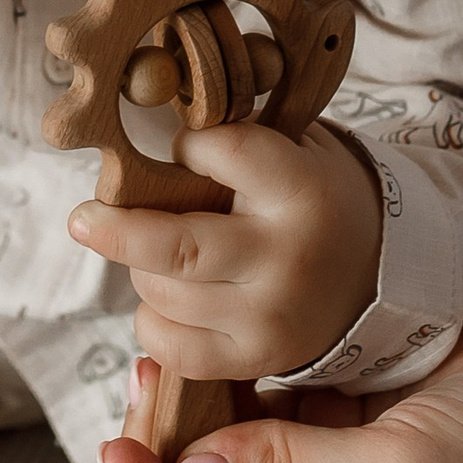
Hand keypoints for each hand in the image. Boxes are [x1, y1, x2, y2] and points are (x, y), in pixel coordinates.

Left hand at [67, 119, 383, 385]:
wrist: (378, 274)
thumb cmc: (314, 197)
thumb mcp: (296, 146)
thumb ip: (236, 128)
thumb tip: (153, 103)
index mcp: (300, 190)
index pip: (221, 153)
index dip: (189, 145)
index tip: (182, 146)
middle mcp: (285, 259)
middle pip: (175, 247)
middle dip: (116, 230)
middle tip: (84, 217)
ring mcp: (269, 316)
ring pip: (164, 294)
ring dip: (141, 270)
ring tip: (156, 254)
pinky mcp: (255, 359)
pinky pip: (173, 348)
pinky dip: (152, 322)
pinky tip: (165, 301)